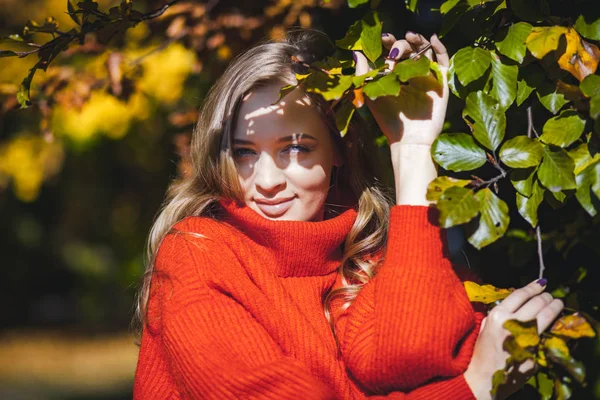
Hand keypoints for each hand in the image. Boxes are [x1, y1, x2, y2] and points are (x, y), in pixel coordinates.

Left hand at [353, 32, 449, 147]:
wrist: (408, 139)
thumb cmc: (388, 120)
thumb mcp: (371, 94)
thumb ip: (363, 74)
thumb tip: (357, 53)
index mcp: (395, 76)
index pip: (393, 53)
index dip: (388, 44)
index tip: (381, 40)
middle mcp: (411, 74)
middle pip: (409, 50)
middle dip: (400, 46)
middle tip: (391, 50)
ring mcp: (427, 77)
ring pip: (425, 51)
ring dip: (418, 40)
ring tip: (409, 35)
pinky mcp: (441, 82)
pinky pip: (444, 61)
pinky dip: (440, 48)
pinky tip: (433, 39)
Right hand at [463, 279, 564, 399]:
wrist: (483, 377)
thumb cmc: (480, 351)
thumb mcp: (485, 326)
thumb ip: (498, 313)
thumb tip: (514, 302)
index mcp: (497, 316)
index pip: (520, 295)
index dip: (533, 287)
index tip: (541, 283)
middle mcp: (512, 324)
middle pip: (536, 303)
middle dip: (546, 296)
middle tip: (550, 295)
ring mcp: (526, 338)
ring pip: (546, 316)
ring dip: (554, 307)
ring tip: (557, 303)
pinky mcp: (534, 351)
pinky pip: (547, 334)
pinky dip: (552, 326)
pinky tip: (554, 322)